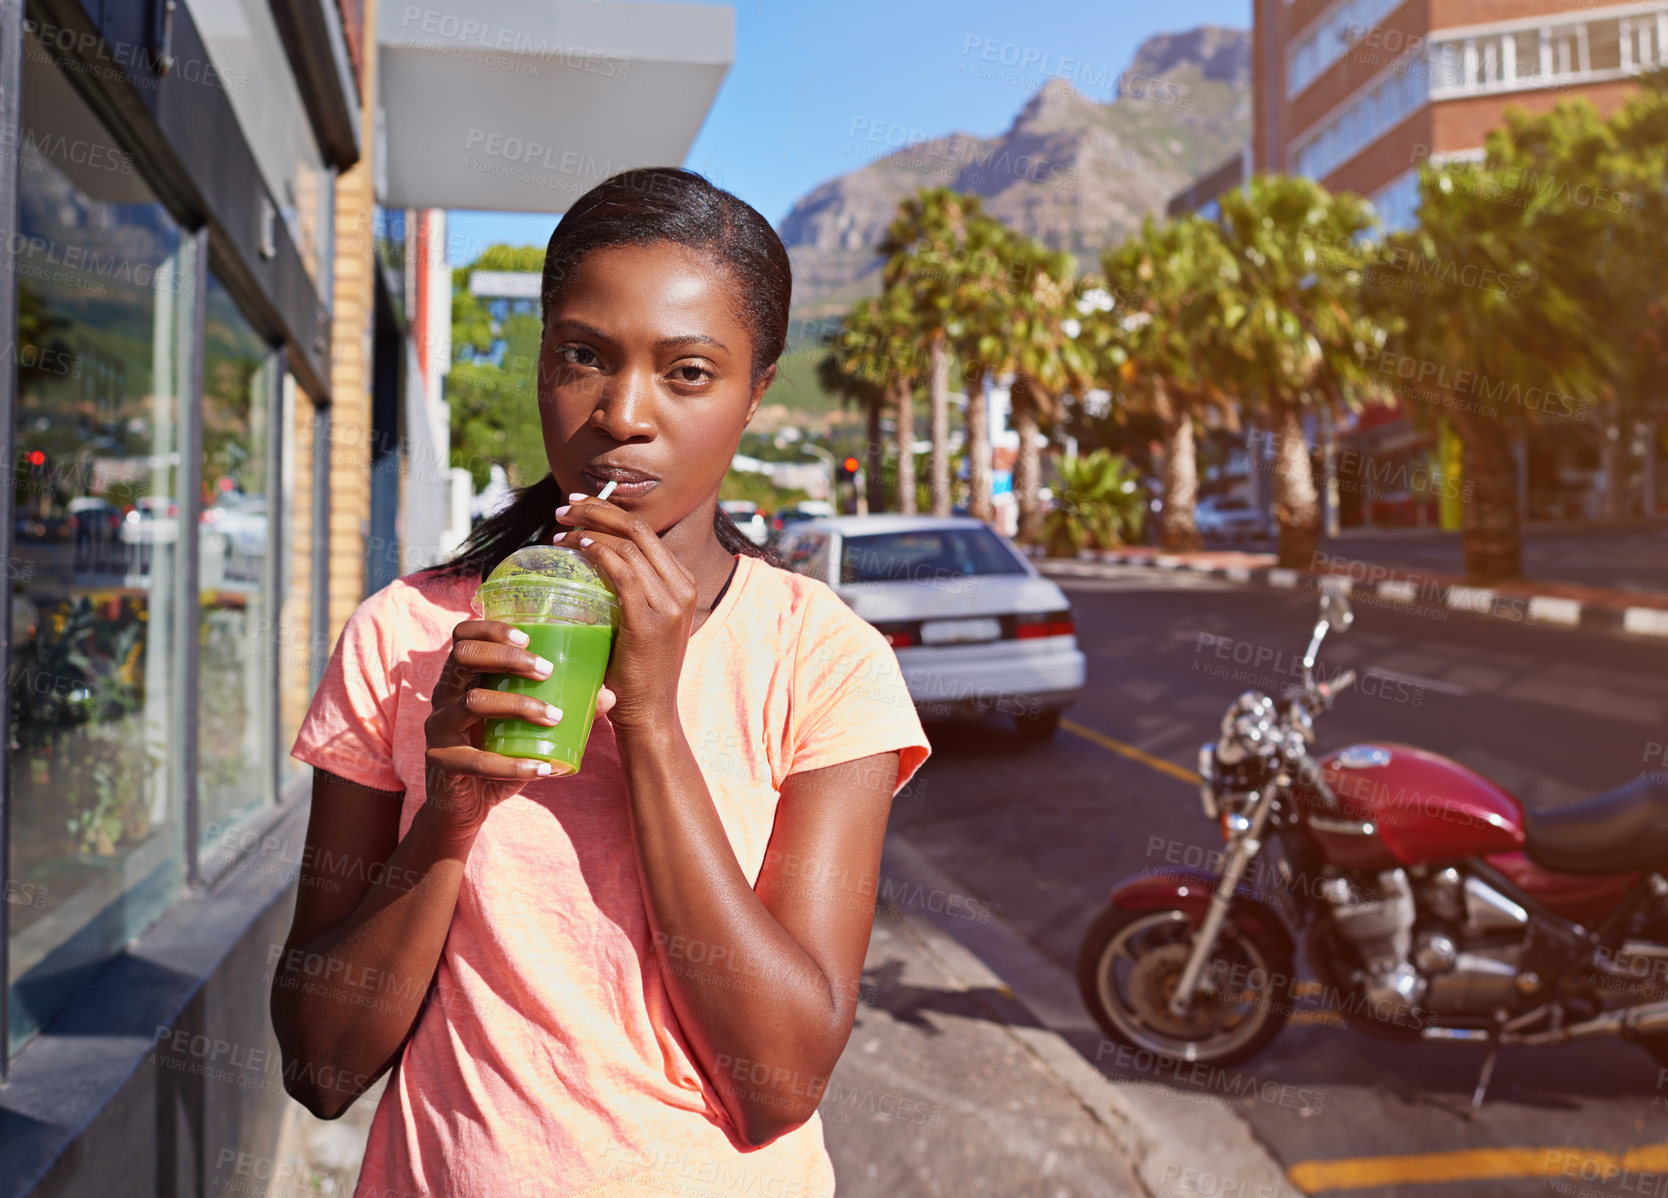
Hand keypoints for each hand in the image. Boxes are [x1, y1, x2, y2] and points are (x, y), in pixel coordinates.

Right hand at [422, 619, 606, 834]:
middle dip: (507, 657)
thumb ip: (561, 709)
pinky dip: (515, 766)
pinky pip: (478, 761)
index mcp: (462, 680)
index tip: (528, 637)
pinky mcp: (441, 762)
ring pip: (472, 702)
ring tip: (555, 716)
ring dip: (519, 705)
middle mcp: (444, 697)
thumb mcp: (527, 730)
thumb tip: (607, 696)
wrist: (464, 808)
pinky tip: (544, 769)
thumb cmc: (499, 757)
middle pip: (463, 656)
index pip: (463, 637)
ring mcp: (438, 729)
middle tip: (547, 670)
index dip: (490, 628)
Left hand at [553, 493, 696, 731]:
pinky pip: (624, 573)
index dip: (609, 510)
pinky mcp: (650, 622)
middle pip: (639, 528)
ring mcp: (670, 604)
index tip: (577, 507)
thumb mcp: (643, 620)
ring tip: (559, 531)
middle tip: (563, 508)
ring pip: (629, 545)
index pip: (645, 531)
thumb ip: (630, 591)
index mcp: (683, 583)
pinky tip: (578, 548)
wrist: (650, 712)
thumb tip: (592, 560)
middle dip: (597, 509)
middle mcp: (682, 587)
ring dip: (590, 530)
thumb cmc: (636, 669)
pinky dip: (600, 554)